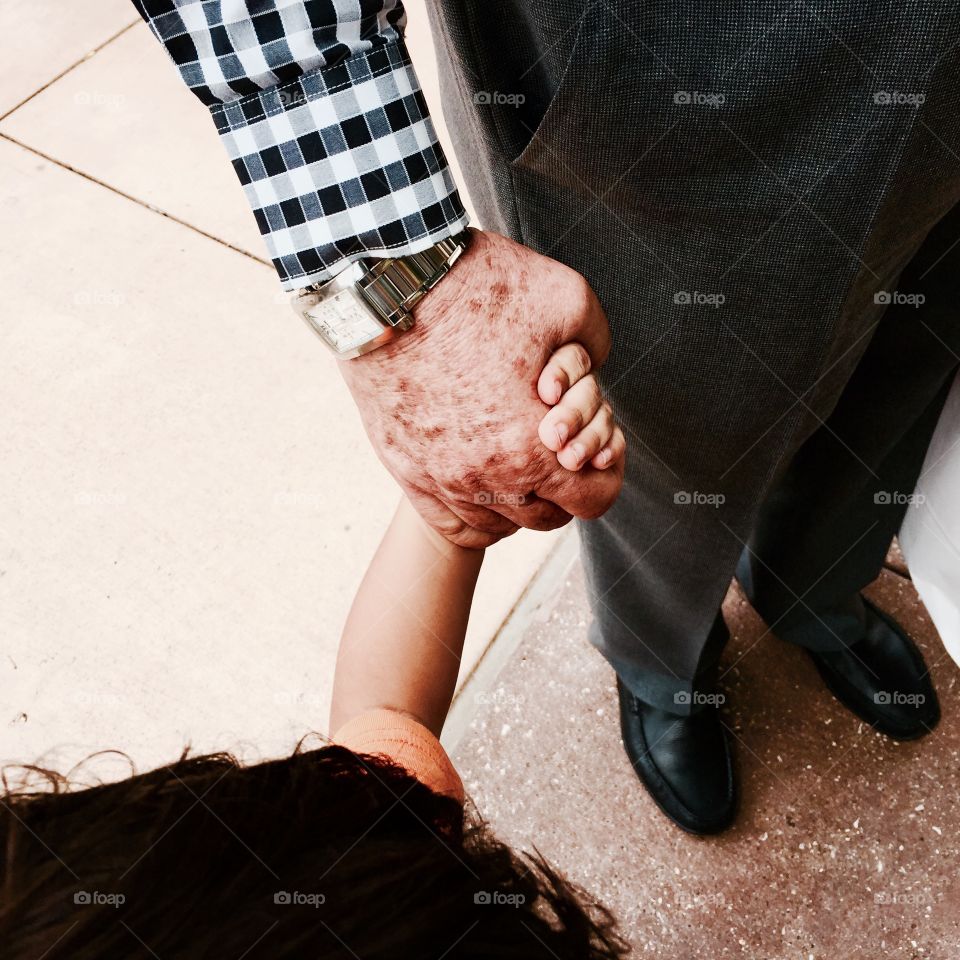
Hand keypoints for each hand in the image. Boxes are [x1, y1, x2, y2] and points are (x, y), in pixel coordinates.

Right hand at [338, 229, 623, 547]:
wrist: (386, 286)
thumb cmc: (477, 290)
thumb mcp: (568, 300)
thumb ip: (598, 345)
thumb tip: (598, 368)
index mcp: (534, 448)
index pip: (594, 500)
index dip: (605, 474)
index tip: (595, 449)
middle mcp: (488, 480)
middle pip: (547, 517)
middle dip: (564, 486)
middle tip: (557, 449)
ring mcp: (441, 481)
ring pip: (499, 525)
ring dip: (520, 500)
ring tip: (519, 461)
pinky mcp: (406, 472)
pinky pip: (451, 522)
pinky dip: (476, 511)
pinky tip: (482, 480)